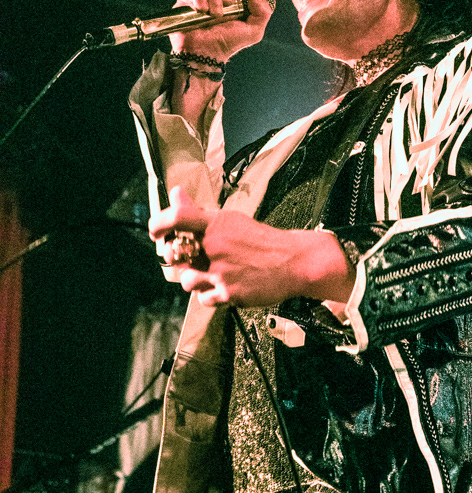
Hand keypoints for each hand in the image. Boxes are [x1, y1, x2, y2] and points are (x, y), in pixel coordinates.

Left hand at [150, 187, 354, 307]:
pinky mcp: (229, 294)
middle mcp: (216, 246)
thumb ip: (199, 212)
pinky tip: (223, 287)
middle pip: (176, 255)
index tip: (156, 233)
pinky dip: (210, 296)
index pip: (177, 218)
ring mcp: (222, 271)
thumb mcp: (232, 220)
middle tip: (189, 259)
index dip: (159, 225)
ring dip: (195, 279)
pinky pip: (203, 299)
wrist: (294, 262)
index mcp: (217, 224)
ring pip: (187, 280)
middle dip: (178, 259)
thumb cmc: (262, 241)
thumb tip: (175, 193)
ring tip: (212, 275)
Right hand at [168, 0, 272, 61]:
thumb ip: (263, 13)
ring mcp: (201, 0)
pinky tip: (203, 11)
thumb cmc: (229, 43)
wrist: (208, 53)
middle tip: (229, 5)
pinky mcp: (186, 4)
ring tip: (215, 16)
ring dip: (215, 0)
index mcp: (233, 1)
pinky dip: (200, 0)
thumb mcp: (253, 31)